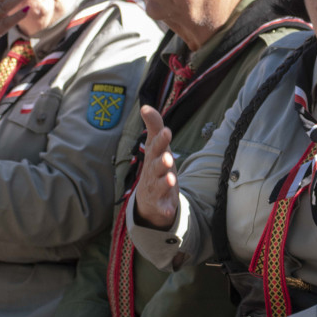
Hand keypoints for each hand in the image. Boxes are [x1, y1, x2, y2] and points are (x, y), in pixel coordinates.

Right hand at [133, 106, 179, 229]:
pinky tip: (168, 210)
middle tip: (168, 157)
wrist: (148, 199)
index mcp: (153, 156)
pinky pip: (162, 207)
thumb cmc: (155, 166)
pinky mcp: (160, 204)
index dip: (161, 139)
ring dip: (164, 182)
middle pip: (157, 166)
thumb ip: (154, 126)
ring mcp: (155, 189)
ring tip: (170, 179)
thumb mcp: (157, 146)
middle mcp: (153, 172)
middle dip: (162, 161)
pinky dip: (164, 209)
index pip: (156, 146)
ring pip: (159, 186)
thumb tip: (145, 106)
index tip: (167, 131)